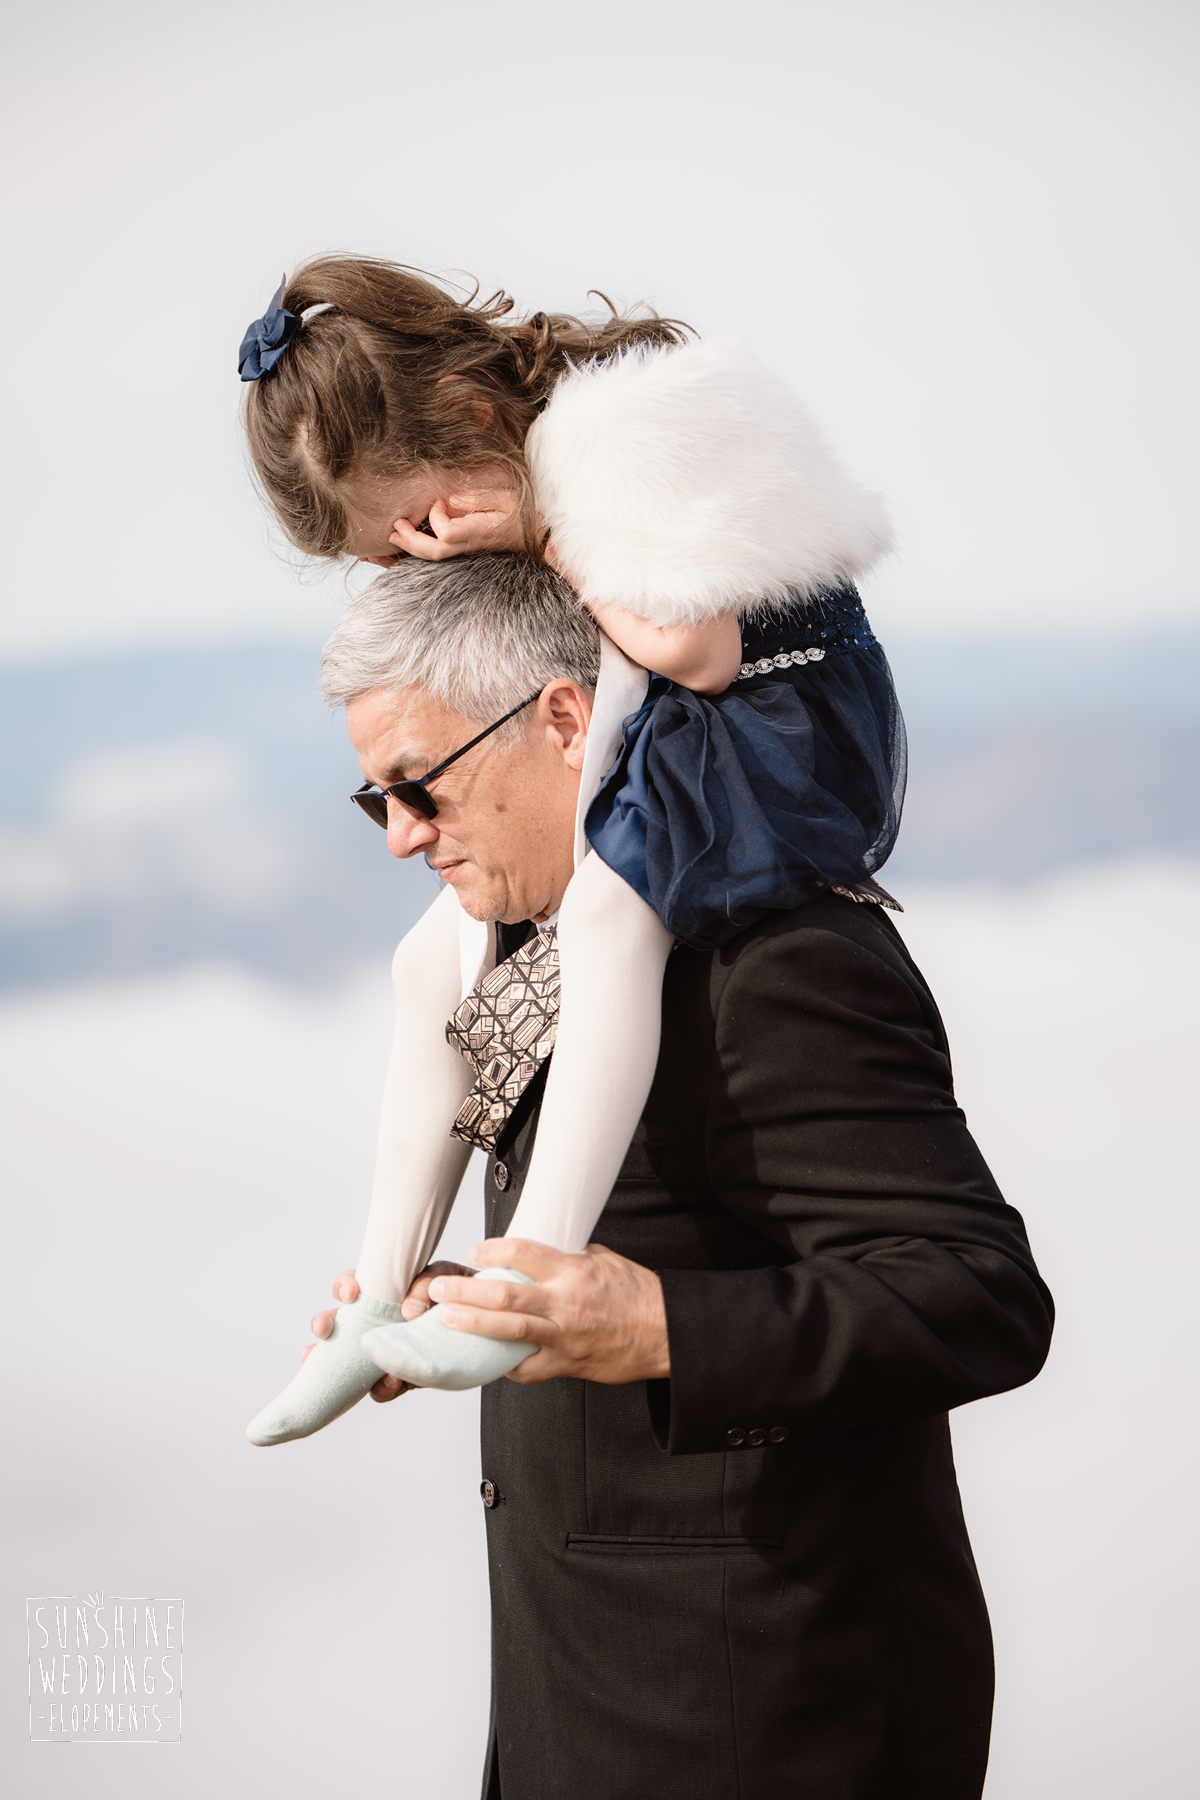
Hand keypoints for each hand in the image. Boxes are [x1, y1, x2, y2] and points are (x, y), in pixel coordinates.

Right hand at [305, 1262, 475, 1401]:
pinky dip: (381, 1388)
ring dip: (337, 1363)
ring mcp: (389, 1349)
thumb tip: (408, 1308)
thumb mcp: (450, 1278)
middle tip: (323, 1329)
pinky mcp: (403, 1375)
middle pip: (340, 1321)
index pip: (356, 1285)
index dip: (345, 1286)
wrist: (494, 1329)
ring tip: (340, 1368)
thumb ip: (429, 1282)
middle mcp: (381, 1320)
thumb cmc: (465, 1295)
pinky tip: (388, 1383)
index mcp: (388, 1291)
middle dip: (324, 1323)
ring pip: (351, 1359)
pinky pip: (382, 1386)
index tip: (350, 1293)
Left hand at [387, 466, 525, 560]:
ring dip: (411, 548)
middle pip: (434, 552)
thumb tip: (451, 499)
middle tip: (395, 527)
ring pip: (434, 557)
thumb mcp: (506, 498)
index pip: (446, 533)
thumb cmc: (525, 514)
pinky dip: (419, 551)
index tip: (439, 502)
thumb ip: (477, 498)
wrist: (539, 537)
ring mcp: (467, 552)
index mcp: (479, 532)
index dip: (436, 518)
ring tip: (394, 537)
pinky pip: (439, 555)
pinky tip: (407, 545)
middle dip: (411, 540)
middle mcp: (470, 546)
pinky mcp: (466, 551)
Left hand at [423, 1239, 670, 1385]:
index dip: (493, 1250)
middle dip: (466, 1292)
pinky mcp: (567, 1364)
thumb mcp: (604, 1260)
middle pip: (505, 1295)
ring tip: (447, 1319)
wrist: (666, 1332)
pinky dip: (506, 1364)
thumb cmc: (638, 1294)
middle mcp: (564, 1304)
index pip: (523, 1254)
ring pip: (509, 1332)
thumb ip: (569, 1258)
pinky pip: (528, 1369)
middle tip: (440, 1289)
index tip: (476, 1251)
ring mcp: (564, 1337)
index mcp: (574, 1271)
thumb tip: (541, 1253)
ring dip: (474, 1325)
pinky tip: (489, 1358)